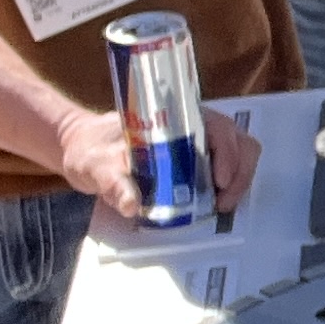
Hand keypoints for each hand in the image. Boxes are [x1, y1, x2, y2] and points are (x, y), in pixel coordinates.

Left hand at [52, 102, 260, 224]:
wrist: (84, 148)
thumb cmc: (91, 148)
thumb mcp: (95, 165)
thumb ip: (112, 182)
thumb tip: (131, 204)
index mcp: (174, 118)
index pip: (217, 127)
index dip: (227, 152)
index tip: (220, 180)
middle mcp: (194, 126)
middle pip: (238, 140)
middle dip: (240, 172)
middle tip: (223, 202)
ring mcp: (199, 142)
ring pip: (240, 152)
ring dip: (239, 179)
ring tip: (221, 204)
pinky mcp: (198, 159)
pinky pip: (228, 166)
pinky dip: (231, 184)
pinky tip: (215, 202)